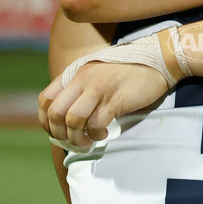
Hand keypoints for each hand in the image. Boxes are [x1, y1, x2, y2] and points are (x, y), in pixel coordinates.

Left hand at [38, 61, 168, 149]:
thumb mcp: (96, 74)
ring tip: (87, 142)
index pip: (46, 100)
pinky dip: (96, 135)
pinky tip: (104, 133)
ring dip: (77, 138)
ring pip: (73, 120)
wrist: (156, 61)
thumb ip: (81, 89)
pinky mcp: (115, 100)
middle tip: (72, 141)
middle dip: (60, 134)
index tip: (57, 132)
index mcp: (74, 73)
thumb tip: (67, 120)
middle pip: (56, 113)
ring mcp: (98, 89)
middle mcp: (82, 80)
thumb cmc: (126, 72)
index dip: (46, 121)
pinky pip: (96, 124)